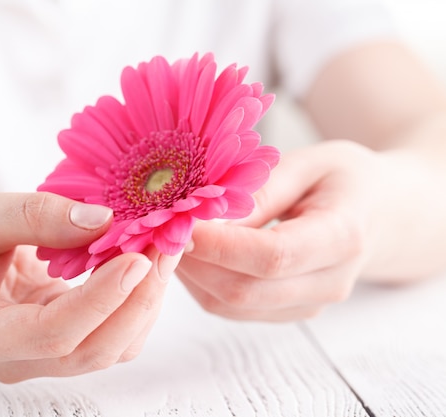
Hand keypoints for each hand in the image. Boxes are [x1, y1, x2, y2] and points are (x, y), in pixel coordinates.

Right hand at [0, 192, 179, 381]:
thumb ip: (34, 216)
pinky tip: (143, 260)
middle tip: (164, 244)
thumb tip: (104, 221)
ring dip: (143, 301)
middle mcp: (9, 358)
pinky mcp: (56, 339)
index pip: (52, 334)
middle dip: (137, 300)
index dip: (101, 299)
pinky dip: (133, 300)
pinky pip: (108, 332)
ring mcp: (35, 355)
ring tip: (161, 246)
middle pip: (91, 350)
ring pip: (109, 348)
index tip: (138, 257)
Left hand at [176, 140, 380, 320]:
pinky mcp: (286, 311)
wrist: (378, 213)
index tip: (178, 221)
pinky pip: (232, 308)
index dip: (219, 244)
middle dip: (193, 262)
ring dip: (190, 275)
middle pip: (245, 290)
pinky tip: (191, 253)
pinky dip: (201, 283)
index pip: (273, 255)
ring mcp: (308, 304)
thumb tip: (207, 216)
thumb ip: (260, 190)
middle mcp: (329, 282)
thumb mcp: (307, 164)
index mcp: (343, 236)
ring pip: (231, 305)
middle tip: (160, 229)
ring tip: (169, 237)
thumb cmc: (342, 179)